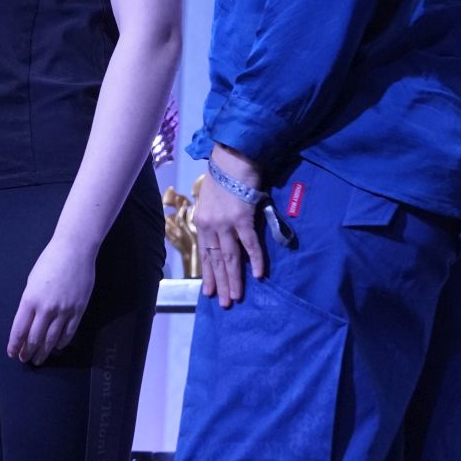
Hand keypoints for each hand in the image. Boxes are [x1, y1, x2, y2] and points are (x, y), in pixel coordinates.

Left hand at [6, 236, 95, 363]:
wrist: (74, 250)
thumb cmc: (49, 261)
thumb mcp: (31, 281)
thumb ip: (29, 302)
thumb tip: (28, 321)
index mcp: (30, 300)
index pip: (19, 330)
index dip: (15, 344)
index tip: (12, 353)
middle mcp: (46, 309)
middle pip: (35, 338)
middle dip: (28, 351)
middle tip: (24, 360)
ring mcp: (63, 311)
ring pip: (51, 339)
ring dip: (43, 352)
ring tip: (38, 360)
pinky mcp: (78, 310)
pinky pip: (69, 332)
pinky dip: (61, 342)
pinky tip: (57, 347)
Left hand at [194, 146, 269, 308]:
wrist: (232, 157)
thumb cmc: (224, 175)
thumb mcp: (211, 199)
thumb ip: (216, 218)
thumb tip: (224, 233)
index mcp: (202, 222)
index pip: (205, 254)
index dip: (207, 274)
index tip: (208, 292)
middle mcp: (211, 226)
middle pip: (215, 260)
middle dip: (220, 284)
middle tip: (224, 303)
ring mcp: (225, 223)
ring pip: (229, 258)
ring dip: (233, 279)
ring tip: (235, 297)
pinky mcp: (242, 218)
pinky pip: (249, 244)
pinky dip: (255, 260)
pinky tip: (258, 275)